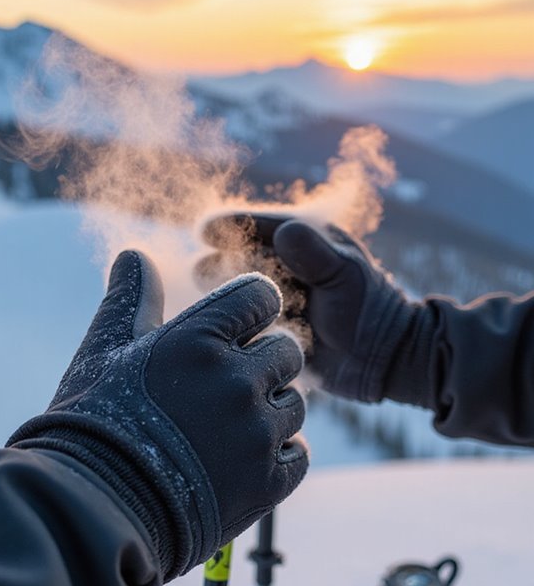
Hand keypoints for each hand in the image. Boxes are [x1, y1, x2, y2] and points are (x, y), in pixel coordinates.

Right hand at [8, 250, 307, 579]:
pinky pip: (299, 453)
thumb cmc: (93, 423)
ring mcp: (256, 433)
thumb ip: (131, 299)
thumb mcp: (105, 352)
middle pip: (288, 350)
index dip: (252, 309)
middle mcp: (237, 380)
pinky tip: (242, 461)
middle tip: (229, 385)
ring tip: (226, 430)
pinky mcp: (267, 482)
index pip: (262, 296)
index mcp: (200, 339)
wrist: (94, 511)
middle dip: (265, 361)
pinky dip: (279, 455)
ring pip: (295, 403)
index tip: (237, 328)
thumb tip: (134, 254)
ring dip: (270, 410)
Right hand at [197, 214, 431, 403]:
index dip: (231, 225)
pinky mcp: (273, 328)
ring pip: (240, 288)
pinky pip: (247, 321)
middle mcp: (288, 267)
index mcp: (306, 241)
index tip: (204, 231)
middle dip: (222, 261)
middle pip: (242, 256)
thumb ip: (315, 254)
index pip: (261, 225)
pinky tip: (226, 328)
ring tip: (216, 299)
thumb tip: (284, 232)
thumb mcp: (345, 275)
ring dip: (227, 291)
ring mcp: (279, 298)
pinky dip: (237, 321)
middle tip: (203, 272)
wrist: (382, 360)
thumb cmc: (371, 309)